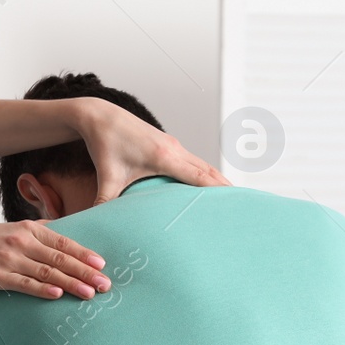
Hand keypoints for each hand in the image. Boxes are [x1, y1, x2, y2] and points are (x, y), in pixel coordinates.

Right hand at [0, 220, 111, 298]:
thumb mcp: (10, 228)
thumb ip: (37, 231)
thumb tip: (64, 232)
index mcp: (27, 229)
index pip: (63, 242)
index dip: (84, 253)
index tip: (102, 264)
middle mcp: (21, 242)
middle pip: (60, 258)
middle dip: (86, 271)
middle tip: (105, 283)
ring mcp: (10, 259)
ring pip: (48, 272)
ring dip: (71, 283)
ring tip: (90, 293)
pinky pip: (25, 284)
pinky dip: (43, 289)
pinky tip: (58, 294)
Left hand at [77, 99, 231, 205]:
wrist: (101, 116)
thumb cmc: (104, 145)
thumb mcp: (106, 178)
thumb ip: (105, 204)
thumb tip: (100, 227)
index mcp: (164, 157)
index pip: (200, 177)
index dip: (219, 190)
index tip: (236, 203)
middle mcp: (175, 149)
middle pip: (210, 172)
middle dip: (226, 190)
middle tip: (243, 209)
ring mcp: (174, 146)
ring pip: (204, 166)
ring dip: (219, 181)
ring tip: (233, 201)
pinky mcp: (170, 145)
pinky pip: (195, 162)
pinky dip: (206, 174)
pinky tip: (210, 187)